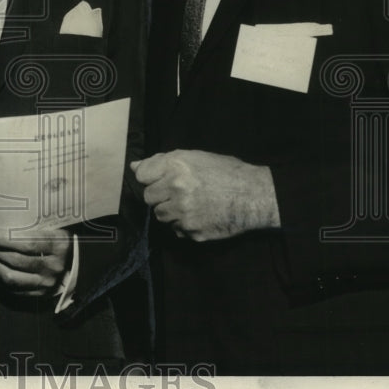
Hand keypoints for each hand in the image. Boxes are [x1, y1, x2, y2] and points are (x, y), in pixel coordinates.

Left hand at [0, 228, 71, 297]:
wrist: (77, 261)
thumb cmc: (59, 237)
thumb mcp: (53, 226)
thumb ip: (33, 225)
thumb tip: (1, 222)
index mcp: (59, 245)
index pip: (26, 244)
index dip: (3, 240)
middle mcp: (54, 266)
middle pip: (17, 260)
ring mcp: (47, 283)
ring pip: (12, 277)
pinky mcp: (41, 294)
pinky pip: (14, 289)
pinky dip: (1, 276)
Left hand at [131, 150, 279, 240]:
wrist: (254, 196)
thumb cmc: (225, 172)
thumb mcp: (194, 157)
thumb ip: (161, 161)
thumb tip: (134, 167)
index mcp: (176, 165)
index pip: (142, 175)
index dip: (151, 177)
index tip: (160, 178)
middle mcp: (176, 188)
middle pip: (148, 197)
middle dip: (160, 195)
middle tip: (178, 192)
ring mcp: (183, 212)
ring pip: (160, 215)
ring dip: (170, 210)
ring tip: (189, 203)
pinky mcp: (192, 231)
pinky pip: (176, 229)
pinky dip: (183, 224)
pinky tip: (199, 215)